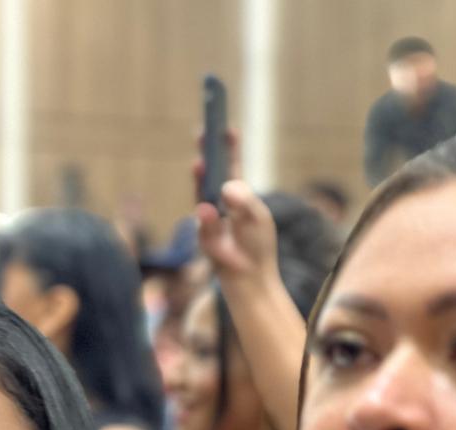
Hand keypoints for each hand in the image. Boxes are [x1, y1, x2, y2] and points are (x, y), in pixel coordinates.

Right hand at [191, 127, 277, 285]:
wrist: (248, 278)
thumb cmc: (256, 246)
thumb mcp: (256, 217)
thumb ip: (242, 201)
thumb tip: (225, 189)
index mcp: (239, 194)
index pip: (232, 163)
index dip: (228, 145)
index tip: (226, 126)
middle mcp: (221, 202)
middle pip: (211, 172)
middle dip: (206, 153)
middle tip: (202, 132)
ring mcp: (210, 218)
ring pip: (201, 193)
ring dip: (200, 178)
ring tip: (199, 162)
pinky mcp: (203, 236)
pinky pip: (204, 223)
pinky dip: (207, 219)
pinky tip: (207, 209)